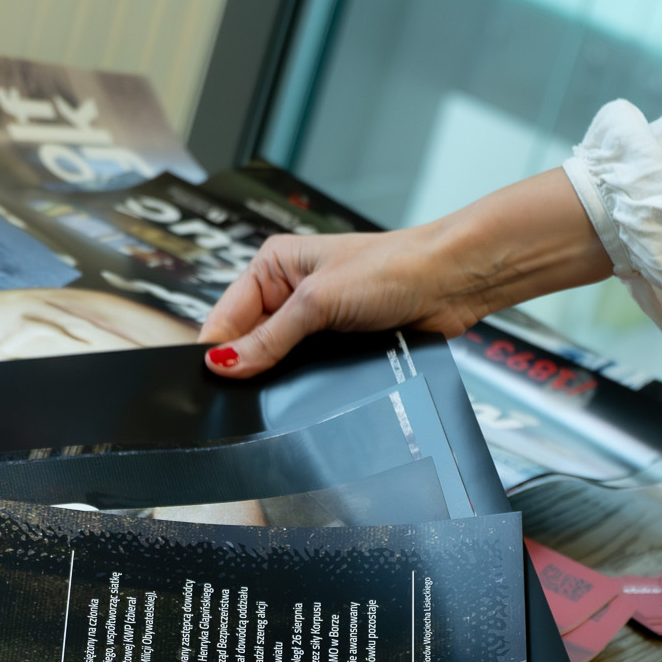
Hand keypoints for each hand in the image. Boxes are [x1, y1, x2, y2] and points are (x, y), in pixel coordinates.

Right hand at [198, 170, 614, 376]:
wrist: (453, 281)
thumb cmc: (393, 267)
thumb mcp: (317, 302)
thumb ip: (268, 338)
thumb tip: (224, 366)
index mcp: (273, 266)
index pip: (225, 316)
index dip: (217, 351)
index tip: (208, 385)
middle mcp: (289, 291)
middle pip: (247, 341)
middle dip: (246, 366)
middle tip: (242, 395)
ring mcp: (314, 319)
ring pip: (276, 360)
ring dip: (277, 376)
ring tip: (275, 392)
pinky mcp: (337, 342)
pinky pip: (306, 370)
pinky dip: (303, 383)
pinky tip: (303, 391)